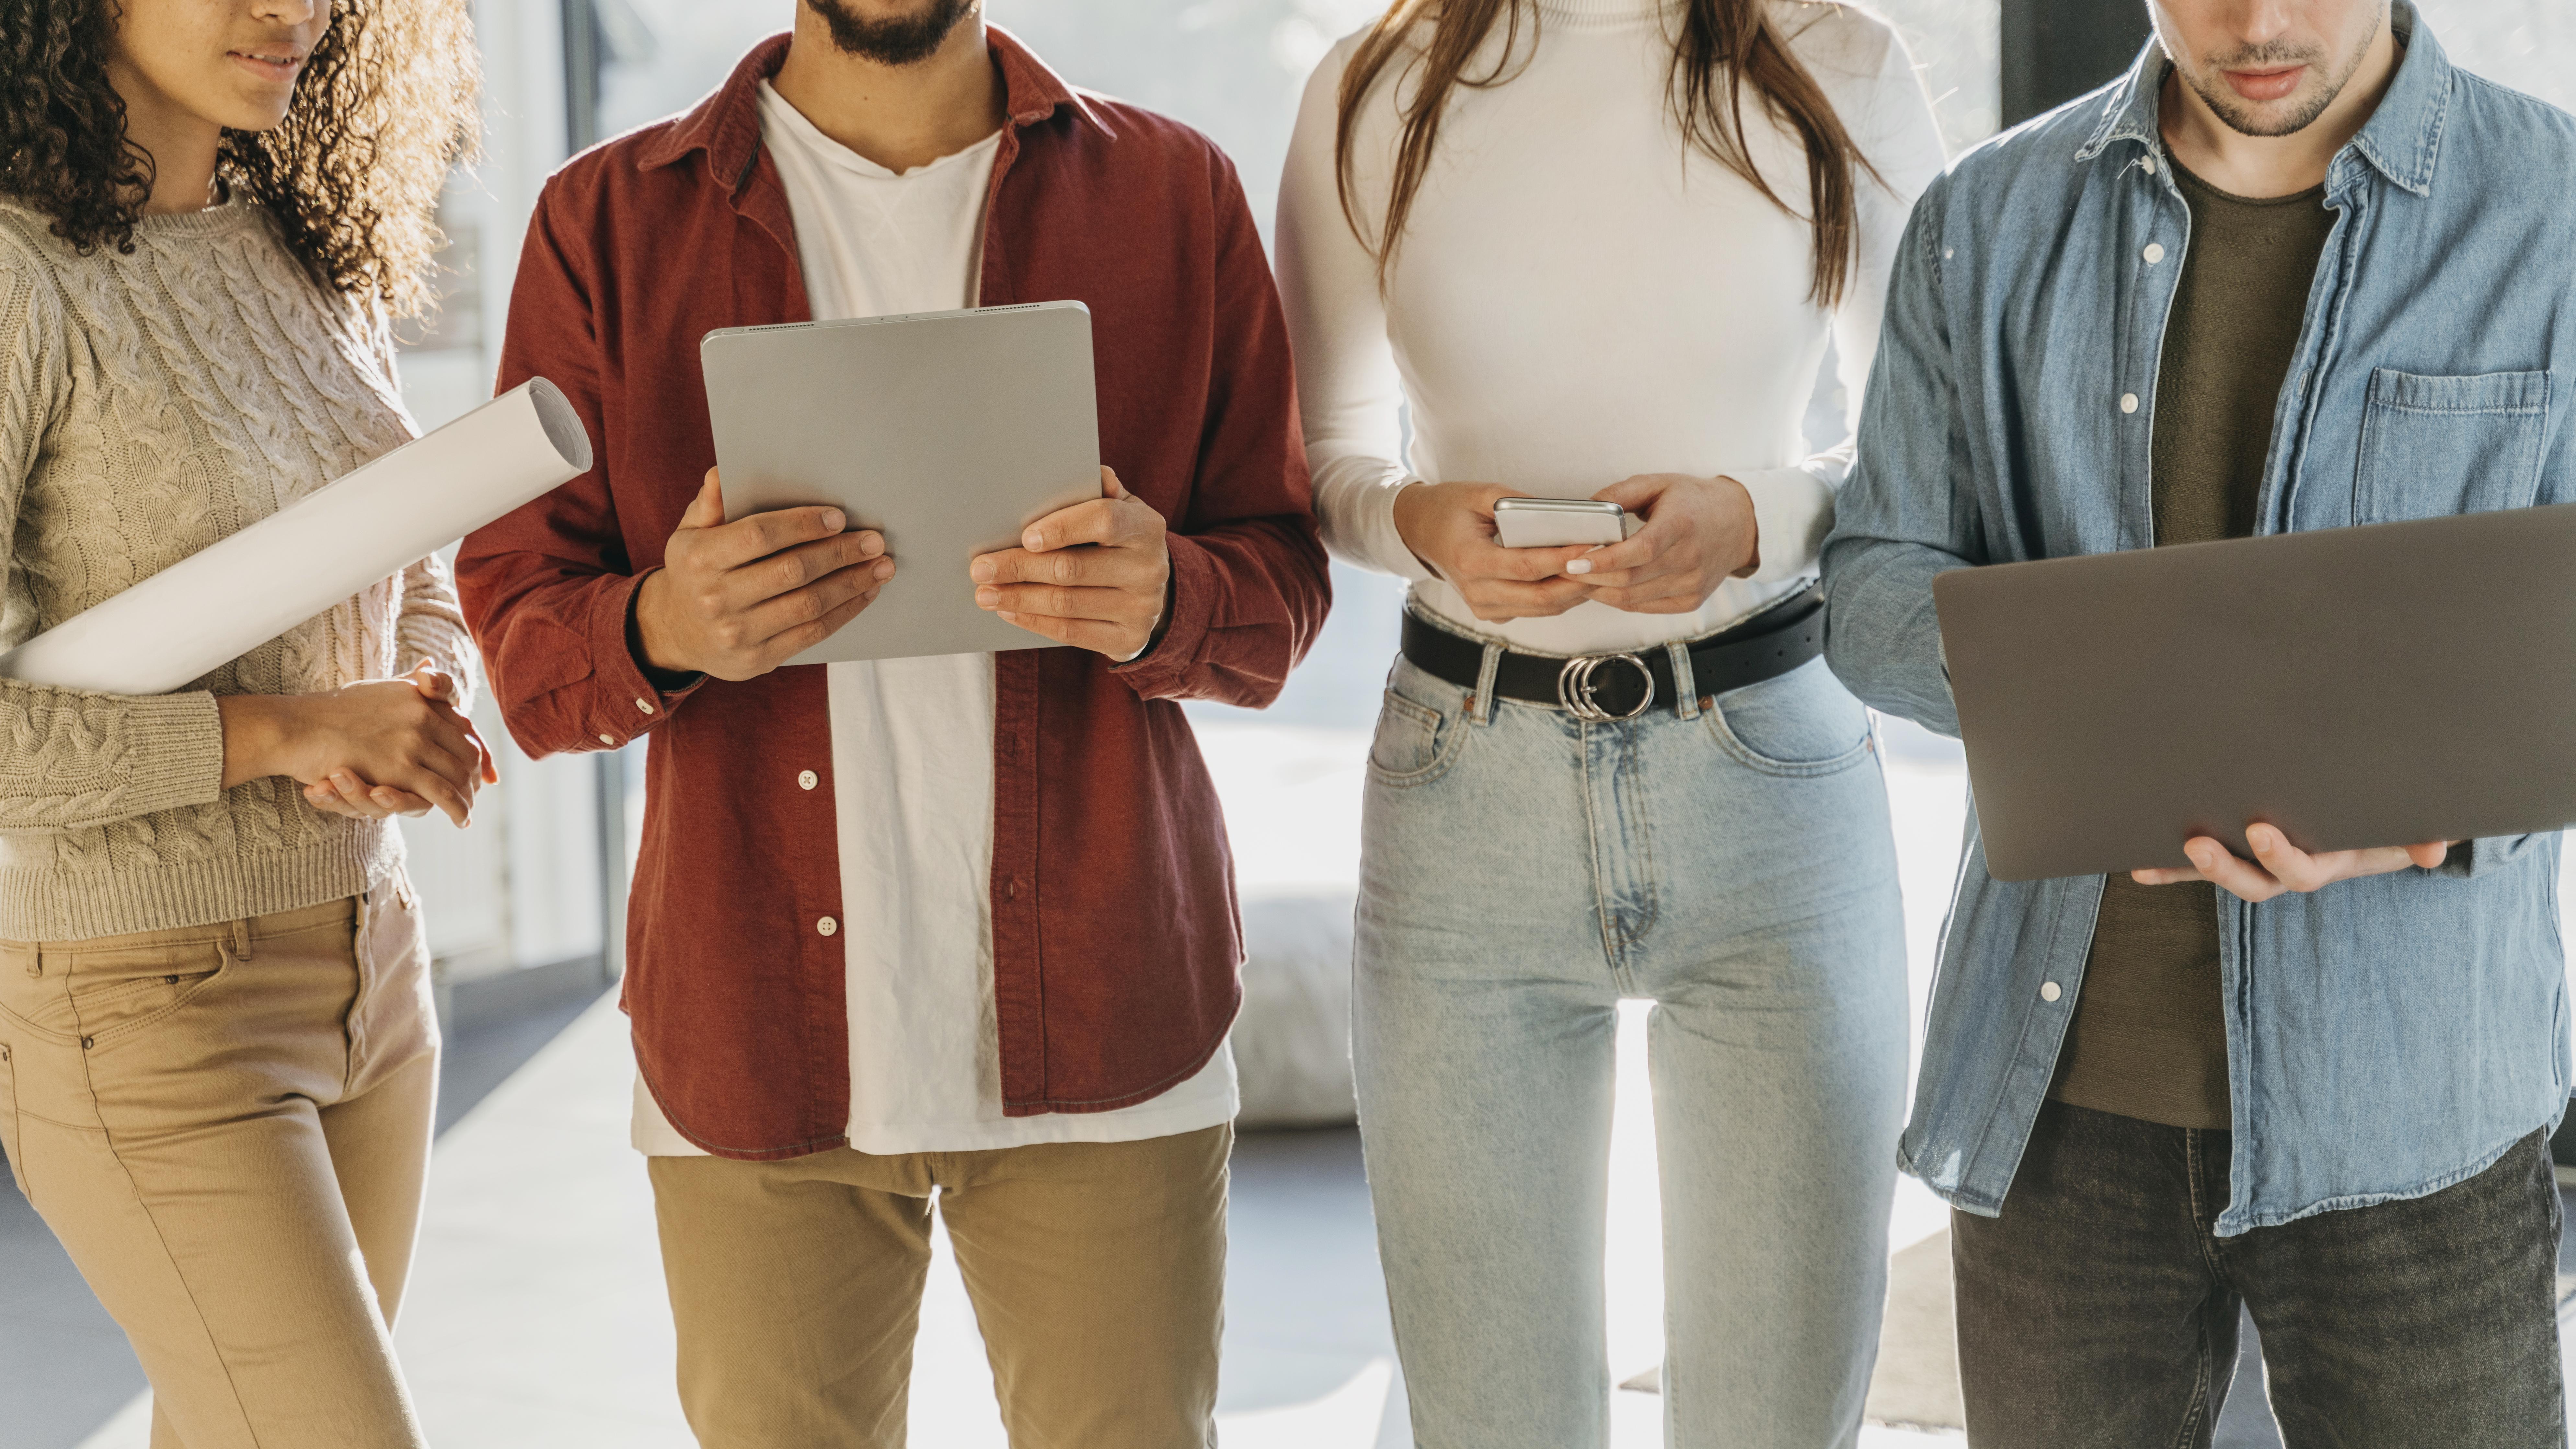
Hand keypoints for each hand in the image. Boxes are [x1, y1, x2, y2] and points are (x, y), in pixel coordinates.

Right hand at [299, 666, 497, 821]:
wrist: (298, 727)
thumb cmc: (331, 711)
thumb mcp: (378, 689)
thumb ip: (407, 683)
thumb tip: (430, 664)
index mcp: (418, 698)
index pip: (464, 726)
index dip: (478, 747)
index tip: (484, 766)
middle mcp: (422, 714)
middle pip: (467, 751)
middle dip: (474, 776)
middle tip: (476, 792)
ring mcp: (413, 740)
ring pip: (457, 774)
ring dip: (466, 796)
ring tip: (467, 810)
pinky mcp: (401, 767)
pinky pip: (441, 793)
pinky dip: (456, 808)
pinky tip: (462, 819)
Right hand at [632, 469, 893, 681]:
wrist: (676, 632)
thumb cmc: (695, 571)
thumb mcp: (690, 533)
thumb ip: (710, 504)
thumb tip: (723, 473)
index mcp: (701, 559)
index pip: (759, 536)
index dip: (803, 525)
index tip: (839, 518)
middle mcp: (716, 598)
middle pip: (792, 571)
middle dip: (840, 554)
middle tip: (874, 541)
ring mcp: (737, 633)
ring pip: (808, 605)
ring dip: (852, 584)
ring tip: (881, 567)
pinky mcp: (758, 659)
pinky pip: (811, 633)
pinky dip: (844, 612)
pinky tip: (865, 593)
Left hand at [970, 467, 1169, 659]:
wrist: (1153, 594)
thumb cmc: (1120, 542)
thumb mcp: (1120, 509)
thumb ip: (1099, 492)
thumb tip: (1086, 472)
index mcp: (1146, 527)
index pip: (1104, 520)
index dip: (1062, 527)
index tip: (1024, 536)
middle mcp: (1149, 568)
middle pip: (1073, 568)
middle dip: (1019, 568)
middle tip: (980, 568)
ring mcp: (1141, 607)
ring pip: (1066, 604)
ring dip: (1018, 598)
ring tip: (985, 593)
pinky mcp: (1128, 638)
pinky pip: (1071, 632)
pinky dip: (1034, 622)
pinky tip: (1009, 611)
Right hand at [1390, 482, 1597, 622]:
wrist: (1417, 531)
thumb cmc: (1447, 508)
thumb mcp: (1479, 493)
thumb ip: (1516, 503)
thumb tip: (1559, 514)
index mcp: (1471, 561)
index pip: (1529, 567)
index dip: (1564, 559)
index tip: (1594, 546)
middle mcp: (1477, 592)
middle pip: (1542, 598)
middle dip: (1580, 583)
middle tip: (1609, 564)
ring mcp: (1483, 607)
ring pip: (1542, 609)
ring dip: (1575, 593)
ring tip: (1602, 571)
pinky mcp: (1491, 612)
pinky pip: (1533, 610)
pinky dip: (1558, 597)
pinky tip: (1576, 578)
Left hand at [1561, 473, 1757, 613]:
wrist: (1739, 523)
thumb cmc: (1694, 501)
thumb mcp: (1658, 483)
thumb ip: (1619, 494)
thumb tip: (1584, 510)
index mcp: (1682, 525)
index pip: (1640, 551)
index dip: (1604, 559)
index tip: (1574, 561)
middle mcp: (1690, 559)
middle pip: (1630, 579)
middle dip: (1591, 578)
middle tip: (1564, 570)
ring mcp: (1692, 584)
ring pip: (1633, 599)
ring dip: (1600, 591)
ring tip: (1579, 579)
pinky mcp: (1691, 600)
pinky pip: (1645, 607)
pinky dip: (1619, 600)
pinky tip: (1605, 587)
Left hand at [2130, 822, 2452, 903]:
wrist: (2371, 821)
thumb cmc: (2384, 821)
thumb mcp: (2404, 828)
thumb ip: (2418, 836)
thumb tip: (2435, 849)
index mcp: (2324, 863)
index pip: (2299, 871)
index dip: (2279, 856)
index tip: (2260, 832)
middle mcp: (2285, 870)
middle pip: (2252, 881)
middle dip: (2224, 868)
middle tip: (2197, 845)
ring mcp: (2258, 864)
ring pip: (2221, 875)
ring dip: (2185, 870)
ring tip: (2148, 863)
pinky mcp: (2235, 853)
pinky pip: (2196, 867)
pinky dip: (2169, 869)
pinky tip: (2138, 867)